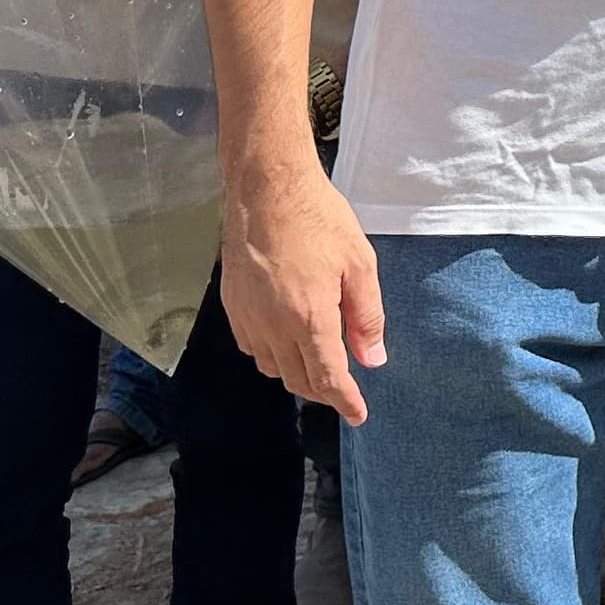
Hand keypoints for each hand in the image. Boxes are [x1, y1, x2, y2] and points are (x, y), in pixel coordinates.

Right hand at [222, 161, 387, 420]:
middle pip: (297, 380)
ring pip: (272, 367)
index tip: (358, 415)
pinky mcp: (232, 305)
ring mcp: (247, 316)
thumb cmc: (320, 220)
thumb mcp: (359, 264)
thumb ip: (367, 317)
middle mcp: (272, 325)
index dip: (344, 401)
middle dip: (323, 391)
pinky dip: (272, 355)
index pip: (326, 377)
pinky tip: (288, 339)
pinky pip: (252, 347)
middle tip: (344, 388)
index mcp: (309, 317)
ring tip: (319, 361)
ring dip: (297, 373)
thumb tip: (372, 359)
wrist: (267, 189)